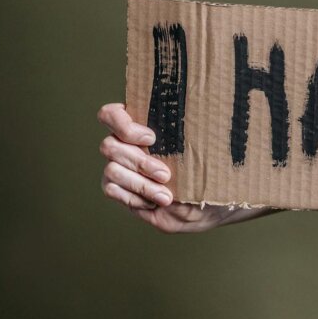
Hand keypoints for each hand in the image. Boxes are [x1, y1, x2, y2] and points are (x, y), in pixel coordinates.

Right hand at [97, 103, 268, 232]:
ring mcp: (119, 167)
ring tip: (166, 196)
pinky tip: (155, 202)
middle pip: (110, 145)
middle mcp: (125, 144)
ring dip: (141, 184)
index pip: (111, 114)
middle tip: (166, 174)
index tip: (152, 138)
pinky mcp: (118, 189)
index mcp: (142, 124)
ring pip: (111, 170)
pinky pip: (111, 190)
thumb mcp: (207, 149)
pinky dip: (134, 197)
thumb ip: (195, 131)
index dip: (123, 124)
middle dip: (141, 162)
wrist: (208, 205)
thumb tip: (203, 113)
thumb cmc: (208, 170)